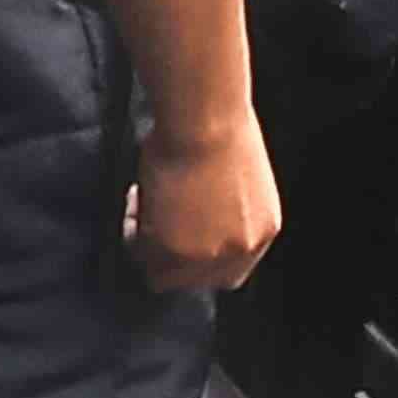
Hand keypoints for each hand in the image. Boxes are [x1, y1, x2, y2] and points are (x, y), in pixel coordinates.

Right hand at [129, 113, 280, 291]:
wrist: (206, 117)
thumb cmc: (220, 128)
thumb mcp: (240, 182)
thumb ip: (226, 214)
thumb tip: (194, 222)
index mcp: (264, 230)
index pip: (229, 271)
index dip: (199, 259)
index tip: (178, 238)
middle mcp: (241, 249)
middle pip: (198, 281)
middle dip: (172, 257)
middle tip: (153, 224)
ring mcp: (210, 255)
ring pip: (165, 274)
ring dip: (148, 240)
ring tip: (146, 199)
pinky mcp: (177, 251)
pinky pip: (143, 255)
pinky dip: (133, 229)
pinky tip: (140, 195)